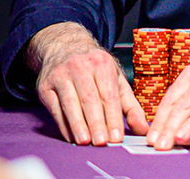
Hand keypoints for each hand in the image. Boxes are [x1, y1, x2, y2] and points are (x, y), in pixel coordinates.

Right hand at [24, 22, 146, 144]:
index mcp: (101, 63)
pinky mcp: (45, 86)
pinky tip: (71, 137)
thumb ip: (130, 106)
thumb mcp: (116, 79)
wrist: (64, 48)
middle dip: (96, 122)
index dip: (113, 117)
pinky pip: (55, 108)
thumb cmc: (94, 68)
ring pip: (70, 103)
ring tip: (85, 141)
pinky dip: (64, 125)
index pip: (109, 95)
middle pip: (89, 99)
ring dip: (78, 125)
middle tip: (102, 142)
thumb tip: (143, 129)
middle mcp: (80, 66)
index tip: (117, 137)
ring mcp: (60, 74)